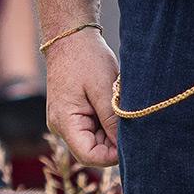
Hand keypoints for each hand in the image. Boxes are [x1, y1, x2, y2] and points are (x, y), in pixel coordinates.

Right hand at [43, 31, 119, 166]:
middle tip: (132, 122)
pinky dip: (106, 122)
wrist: (70, 37)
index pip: (88, 156)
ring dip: (111, 130)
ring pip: (94, 140)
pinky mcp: (72, 115)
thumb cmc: (86, 59)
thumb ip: (112, 121)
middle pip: (91, 150)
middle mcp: (61, 126)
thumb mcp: (104, 89)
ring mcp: (66, 121)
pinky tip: (113, 106)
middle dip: (113, 142)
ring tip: (120, 108)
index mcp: (65, 122)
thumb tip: (124, 147)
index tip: (131, 144)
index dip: (111, 157)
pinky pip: (92, 128)